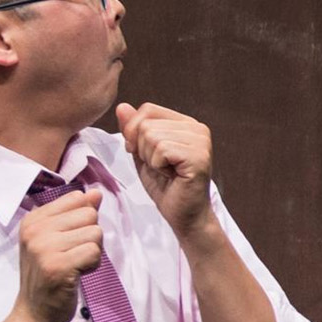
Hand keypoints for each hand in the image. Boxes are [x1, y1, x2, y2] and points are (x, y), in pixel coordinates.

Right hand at [12, 189, 103, 321]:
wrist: (34, 314)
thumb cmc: (48, 275)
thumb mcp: (55, 240)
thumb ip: (75, 214)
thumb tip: (95, 192)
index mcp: (33, 220)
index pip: (77, 198)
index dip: (83, 220)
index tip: (69, 240)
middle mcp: (35, 230)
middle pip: (89, 214)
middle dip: (90, 236)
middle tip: (73, 256)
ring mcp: (44, 248)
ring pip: (95, 233)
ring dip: (92, 252)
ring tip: (74, 265)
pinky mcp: (57, 267)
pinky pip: (94, 252)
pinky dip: (92, 265)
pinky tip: (77, 275)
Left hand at [112, 103, 215, 231]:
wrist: (183, 216)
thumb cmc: (165, 187)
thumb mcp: (142, 154)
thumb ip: (133, 130)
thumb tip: (121, 106)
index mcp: (185, 123)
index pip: (147, 109)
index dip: (134, 132)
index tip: (143, 154)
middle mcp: (197, 128)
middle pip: (146, 124)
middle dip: (142, 149)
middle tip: (160, 167)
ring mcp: (200, 141)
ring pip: (151, 136)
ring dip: (150, 159)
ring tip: (167, 171)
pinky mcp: (198, 156)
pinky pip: (161, 150)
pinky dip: (158, 166)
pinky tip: (172, 175)